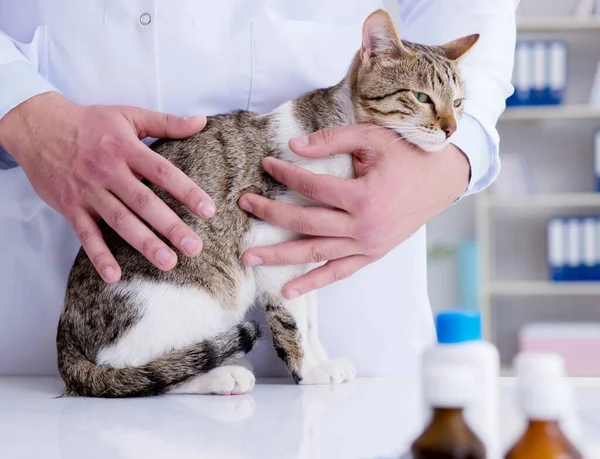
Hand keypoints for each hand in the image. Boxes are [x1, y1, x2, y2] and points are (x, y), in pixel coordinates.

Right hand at [0, 92, 213, 282]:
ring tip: (168, 262)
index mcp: (127, 149)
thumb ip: (167, 122)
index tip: (208, 211)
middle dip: (170, 226)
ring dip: (144, 244)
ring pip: (120, 221)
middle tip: (194, 247)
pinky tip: (115, 276)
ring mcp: (89, 192)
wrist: (38, 127)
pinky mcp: (71, 208)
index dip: (186, 191)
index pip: (163, 172)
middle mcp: (109, 172)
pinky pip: (86, 235)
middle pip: (144, 203)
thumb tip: (202, 121)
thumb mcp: (129, 115)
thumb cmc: (90, 123)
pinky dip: (99, 256)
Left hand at [238, 124, 469, 298]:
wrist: (443, 179)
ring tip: (250, 258)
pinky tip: (289, 290)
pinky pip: (338, 273)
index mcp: (363, 197)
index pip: (311, 187)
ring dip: (281, 256)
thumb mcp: (373, 139)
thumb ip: (332, 140)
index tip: (266, 164)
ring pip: (316, 253)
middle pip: (305, 223)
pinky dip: (313, 282)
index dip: (286, 173)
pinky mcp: (372, 255)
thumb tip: (293, 146)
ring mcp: (367, 246)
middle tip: (244, 206)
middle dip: (271, 214)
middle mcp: (363, 227)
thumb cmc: (409, 155)